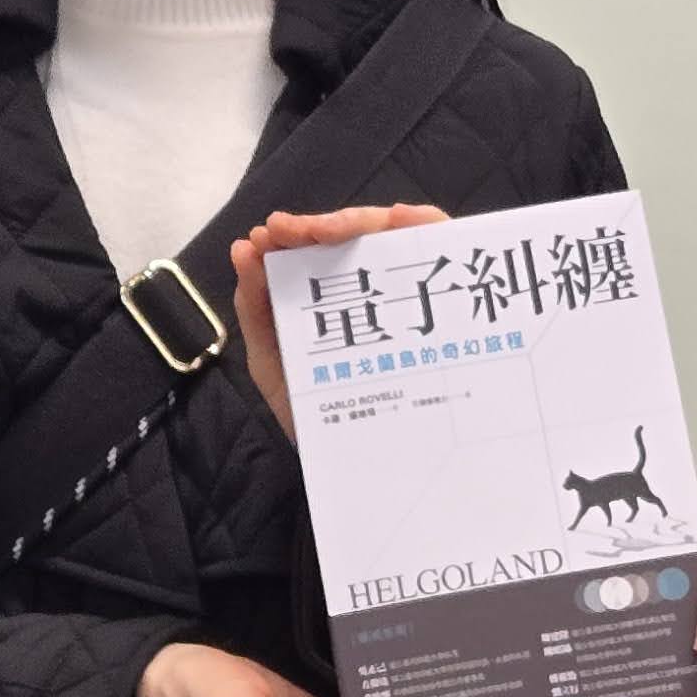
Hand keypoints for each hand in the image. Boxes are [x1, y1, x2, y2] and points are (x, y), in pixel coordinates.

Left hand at [227, 205, 450, 436]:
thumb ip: (256, 312)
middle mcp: (376, 288)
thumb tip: (244, 249)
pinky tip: (399, 220)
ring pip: (397, 233)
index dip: (294, 233)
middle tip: (288, 230)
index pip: (320, 250)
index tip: (267, 236)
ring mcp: (415, 291)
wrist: (370, 476)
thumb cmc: (322, 420)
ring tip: (326, 229)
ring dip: (360, 220)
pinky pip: (444, 248)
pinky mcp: (452, 298)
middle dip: (320, 225)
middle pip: (358, 235)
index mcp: (335, 299)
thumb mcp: (276, 365)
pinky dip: (424, 224)